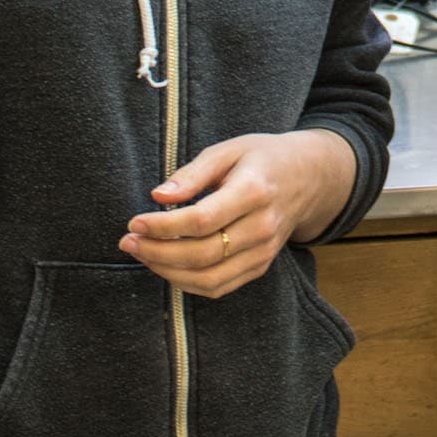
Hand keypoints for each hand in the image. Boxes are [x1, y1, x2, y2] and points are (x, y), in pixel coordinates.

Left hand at [120, 130, 356, 297]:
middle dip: (157, 253)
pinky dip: (187, 284)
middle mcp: (262, 227)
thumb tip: (158, 197)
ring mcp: (264, 251)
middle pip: (202, 254)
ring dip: (168, 272)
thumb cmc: (262, 158)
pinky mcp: (260, 266)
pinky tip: (167, 266)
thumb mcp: (229, 150)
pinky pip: (219, 287)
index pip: (202, 220)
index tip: (134, 222)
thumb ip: (193, 173)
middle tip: (128, 242)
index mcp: (254, 191)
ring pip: (209, 278)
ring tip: (142, 255)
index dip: (163, 226)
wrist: (308, 178)